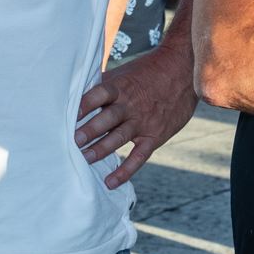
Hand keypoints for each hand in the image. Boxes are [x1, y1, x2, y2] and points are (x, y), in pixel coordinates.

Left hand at [75, 47, 198, 188]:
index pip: (99, 95)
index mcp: (120, 87)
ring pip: (119, 138)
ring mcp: (142, 121)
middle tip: (72, 142)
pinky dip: (125, 170)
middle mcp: (130, 105)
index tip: (68, 114)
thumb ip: (103, 85)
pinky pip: (138, 156)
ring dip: (101, 149)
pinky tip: (111, 182)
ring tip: (84, 159)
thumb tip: (74, 91)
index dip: (85, 104)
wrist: (184, 71)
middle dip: (89, 131)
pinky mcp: (154, 136)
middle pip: (107, 119)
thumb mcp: (125, 72)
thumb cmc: (147, 72)